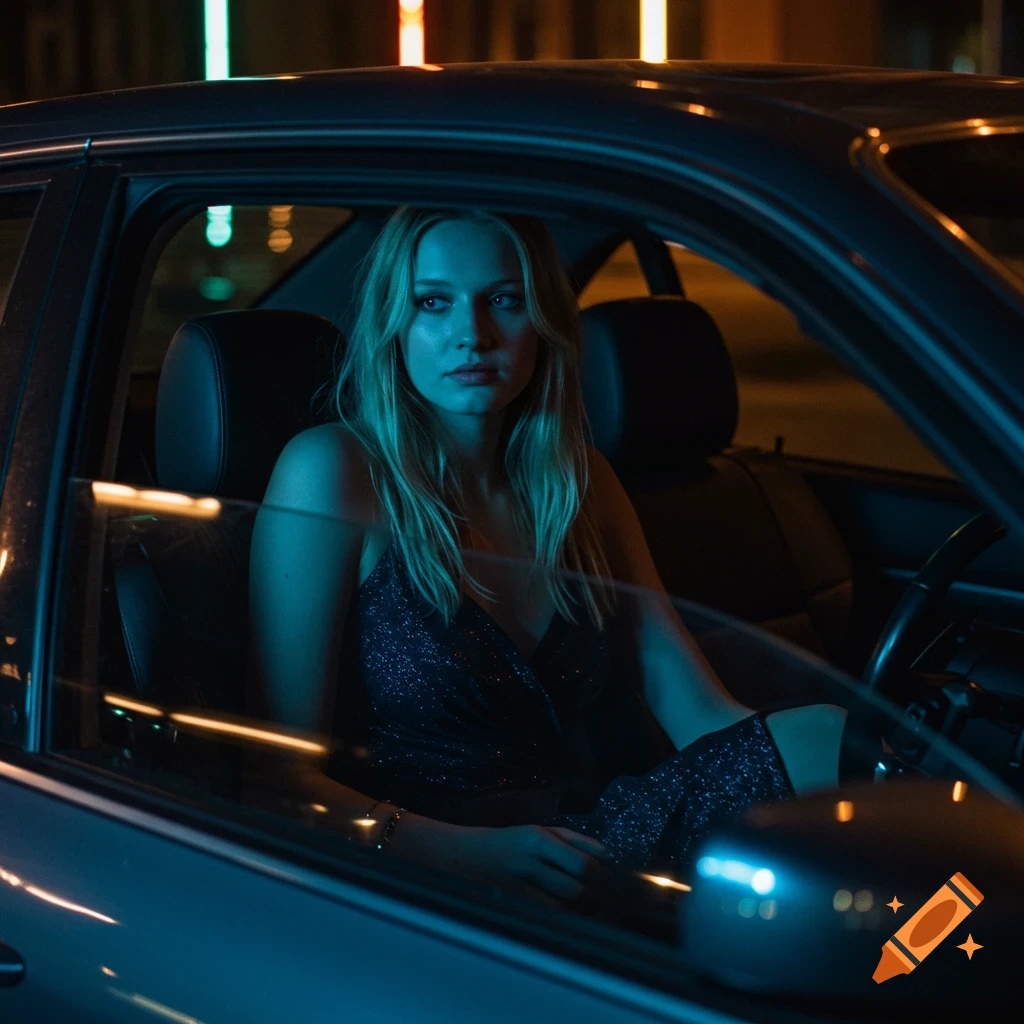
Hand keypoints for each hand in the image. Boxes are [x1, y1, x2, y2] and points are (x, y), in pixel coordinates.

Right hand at [451, 824, 609, 904]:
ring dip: (587, 907)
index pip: (580, 862)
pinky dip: (570, 914)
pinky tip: (581, 913)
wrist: (469, 855)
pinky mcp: (519, 900)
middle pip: (575, 887)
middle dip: (598, 895)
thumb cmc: (512, 839)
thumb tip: (608, 854)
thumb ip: (576, 839)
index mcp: (539, 838)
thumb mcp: (542, 829)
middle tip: (615, 897)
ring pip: (564, 903)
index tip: (617, 877)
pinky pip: (551, 912)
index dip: (602, 874)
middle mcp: (531, 861)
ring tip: (602, 906)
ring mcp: (524, 884)